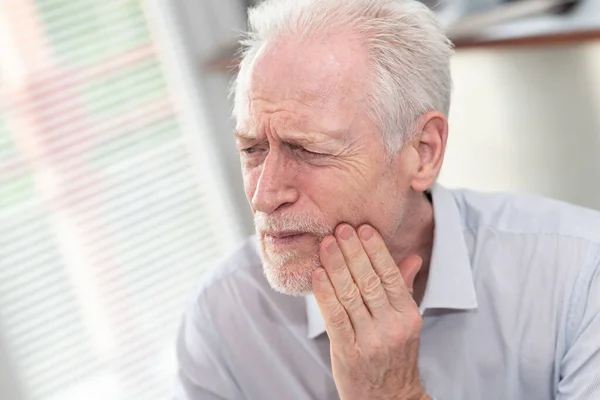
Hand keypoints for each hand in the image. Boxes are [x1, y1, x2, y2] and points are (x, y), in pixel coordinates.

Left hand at [312, 224, 428, 399]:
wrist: (387, 399)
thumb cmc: (394, 356)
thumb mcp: (406, 322)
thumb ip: (404, 288)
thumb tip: (413, 257)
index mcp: (408, 316)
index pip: (390, 276)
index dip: (376, 250)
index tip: (363, 229)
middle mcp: (392, 327)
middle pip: (370, 281)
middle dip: (353, 252)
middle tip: (340, 228)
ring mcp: (370, 340)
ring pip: (351, 296)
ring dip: (336, 266)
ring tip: (326, 244)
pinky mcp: (348, 351)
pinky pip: (335, 317)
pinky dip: (325, 293)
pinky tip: (318, 274)